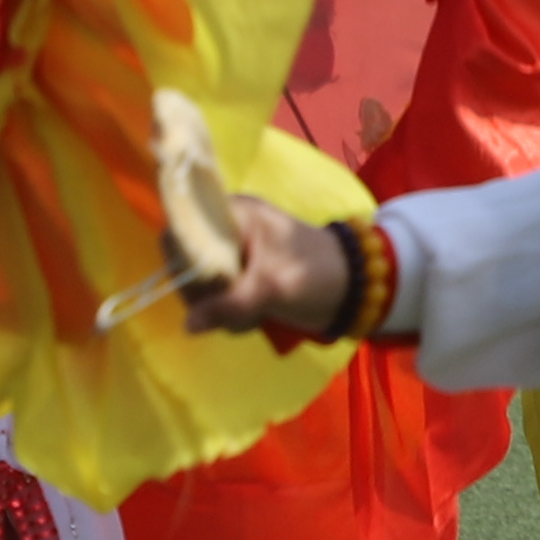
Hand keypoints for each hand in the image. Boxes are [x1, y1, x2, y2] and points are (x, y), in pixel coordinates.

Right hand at [174, 205, 366, 342]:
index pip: (184, 229)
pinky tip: (254, 321)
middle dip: (207, 295)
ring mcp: (238, 257)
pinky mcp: (246, 281)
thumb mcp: (272, 287)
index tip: (198, 289)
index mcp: (235, 214)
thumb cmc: (316, 273)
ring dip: (223, 310)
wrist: (357, 289)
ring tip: (251, 317)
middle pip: (190, 264)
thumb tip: (188, 325)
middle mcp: (230, 232)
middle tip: (229, 311)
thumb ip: (228, 305)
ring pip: (205, 288)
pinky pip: (222, 300)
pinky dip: (233, 315)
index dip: (182, 260)